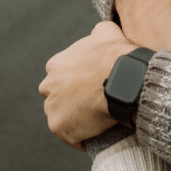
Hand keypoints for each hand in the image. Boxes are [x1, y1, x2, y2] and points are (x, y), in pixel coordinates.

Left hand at [39, 21, 129, 148]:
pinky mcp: (59, 127)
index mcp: (56, 64)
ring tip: (97, 122)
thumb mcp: (106, 32)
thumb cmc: (115, 56)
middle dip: (70, 100)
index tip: (90, 85)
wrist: (122, 81)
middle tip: (93, 104)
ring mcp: (52, 108)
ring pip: (61, 117)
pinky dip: (82, 138)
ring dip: (75, 120)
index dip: (76, 81)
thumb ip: (97, 32)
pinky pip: (71, 137)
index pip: (60, 75)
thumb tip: (98, 32)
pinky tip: (97, 136)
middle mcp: (48, 86)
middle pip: (56, 96)